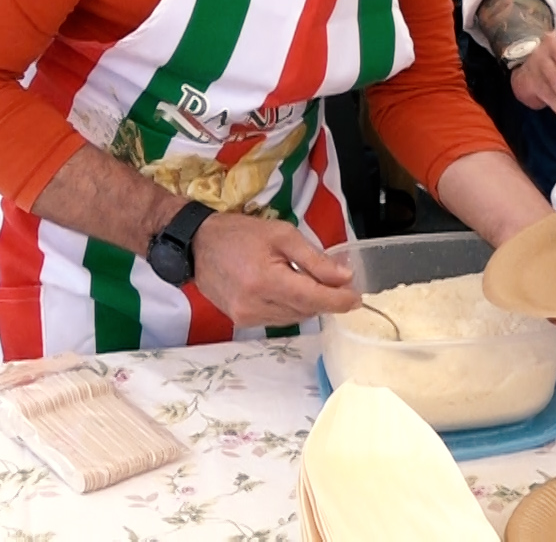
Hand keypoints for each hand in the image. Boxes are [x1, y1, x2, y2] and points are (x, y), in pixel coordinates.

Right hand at [190, 212, 359, 327]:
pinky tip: (289, 290)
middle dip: (326, 299)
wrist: (198, 245)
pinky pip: (278, 319)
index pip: (313, 299)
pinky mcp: (241, 321)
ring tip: (311, 283)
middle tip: (339, 283)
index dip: (339, 301)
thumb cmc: (241, 233)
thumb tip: (345, 278)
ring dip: (309, 304)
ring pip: (294, 318)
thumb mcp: (282, 235)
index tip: (358, 298)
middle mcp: (255, 305)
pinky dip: (291, 307)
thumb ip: (315, 259)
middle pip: (306, 311)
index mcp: (266, 280)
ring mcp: (246, 317)